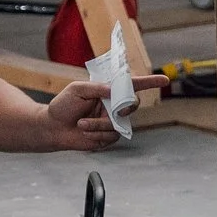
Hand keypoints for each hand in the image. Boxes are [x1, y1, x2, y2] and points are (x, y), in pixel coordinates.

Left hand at [45, 73, 170, 149]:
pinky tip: (84, 131)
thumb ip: (96, 87)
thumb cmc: (62, 106)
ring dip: (99, 124)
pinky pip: (111, 136)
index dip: (150, 82)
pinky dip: (97, 133)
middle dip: (124, 108)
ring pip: (118, 124)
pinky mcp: (107, 136)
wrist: (52, 128)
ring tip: (81, 124)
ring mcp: (111, 121)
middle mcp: (113, 106)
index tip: (164, 80)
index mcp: (108, 91)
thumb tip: (113, 91)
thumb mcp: (76, 89)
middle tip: (114, 110)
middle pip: (132, 105)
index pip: (132, 85)